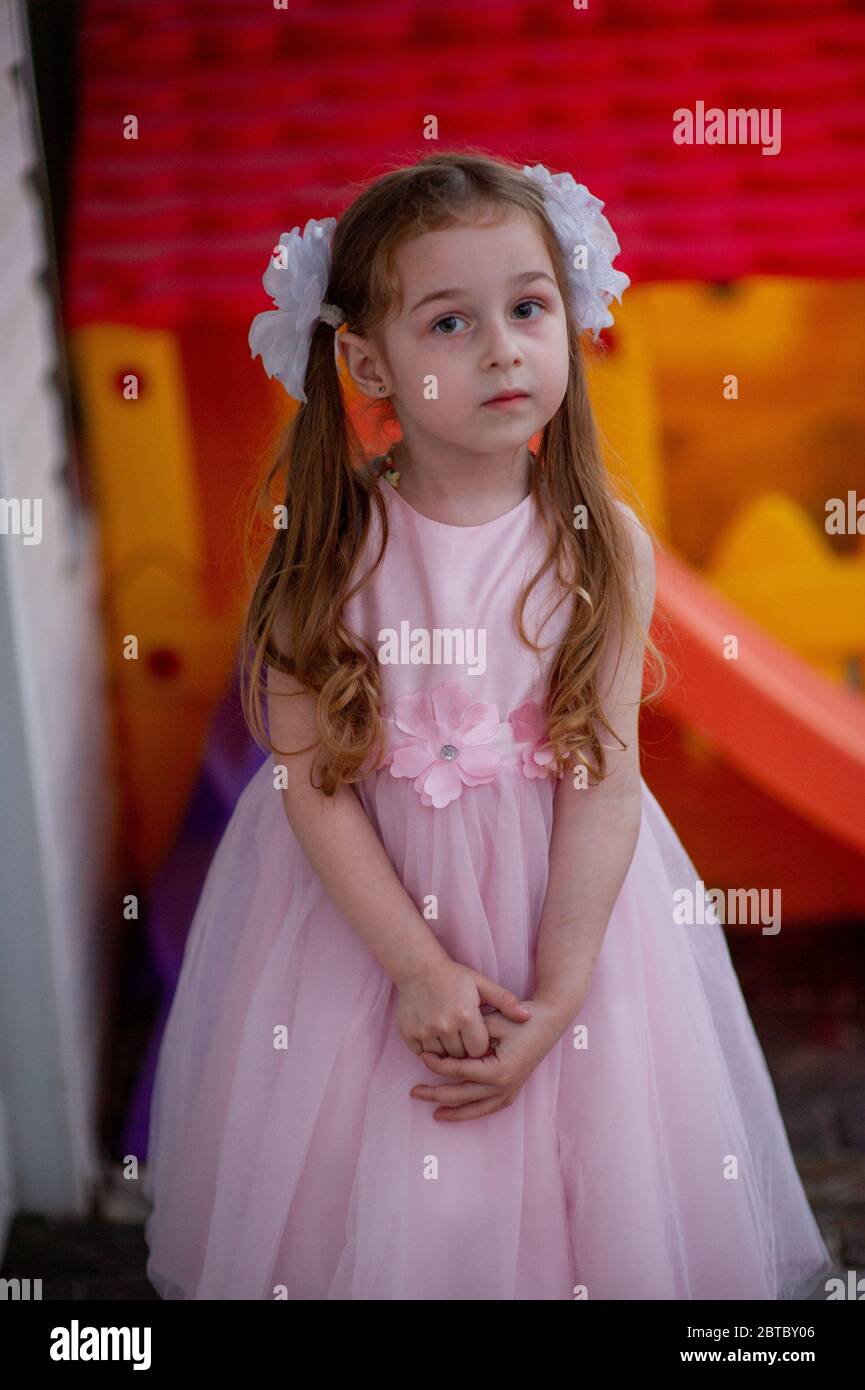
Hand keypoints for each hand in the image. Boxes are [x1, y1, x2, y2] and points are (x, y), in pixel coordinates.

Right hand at [395, 959, 532, 1059]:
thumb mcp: (482, 984)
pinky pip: (423, 1053)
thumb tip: (527, 1017)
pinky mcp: (409, 1034)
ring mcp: (425, 1031)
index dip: (480, 1045)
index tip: (478, 1035)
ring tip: (449, 1034)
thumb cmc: (454, 976)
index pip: (479, 1050)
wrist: (418, 967)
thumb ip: (506, 1001)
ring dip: (446, 1052)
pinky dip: (429, 1049)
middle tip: (462, 1035)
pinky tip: (434, 1034)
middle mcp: (445, 1026)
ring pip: (441, 1058)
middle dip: (464, 1050)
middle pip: (460, 1056)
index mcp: (466, 1015)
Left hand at [409, 996, 568, 1121]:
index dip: (438, 1065)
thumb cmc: (520, 1017)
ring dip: (456, 1113)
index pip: (460, 1072)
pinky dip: (476, 1111)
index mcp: (498, 1070)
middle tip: (414, 1092)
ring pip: (478, 1108)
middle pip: (463, 1095)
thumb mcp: (492, 1020)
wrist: (550, 1019)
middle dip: (436, 1095)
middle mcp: (505, 1085)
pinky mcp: (515, 1087)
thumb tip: (443, 1046)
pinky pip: (492, 1106)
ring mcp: (511, 1089)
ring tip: (435, 1115)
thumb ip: (469, 1035)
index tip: (422, 1057)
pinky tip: (462, 1112)